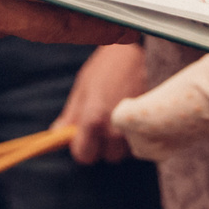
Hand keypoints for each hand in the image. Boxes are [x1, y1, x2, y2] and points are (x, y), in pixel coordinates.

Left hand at [55, 42, 150, 162]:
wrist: (137, 51)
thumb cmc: (105, 67)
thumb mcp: (82, 88)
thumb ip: (71, 115)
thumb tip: (56, 134)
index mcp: (94, 119)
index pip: (84, 156)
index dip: (82, 148)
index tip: (84, 138)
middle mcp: (116, 128)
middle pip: (107, 157)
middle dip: (103, 145)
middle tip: (104, 123)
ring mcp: (136, 128)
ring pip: (126, 151)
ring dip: (121, 141)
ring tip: (119, 117)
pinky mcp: (152, 124)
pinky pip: (141, 143)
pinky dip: (136, 135)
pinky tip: (133, 117)